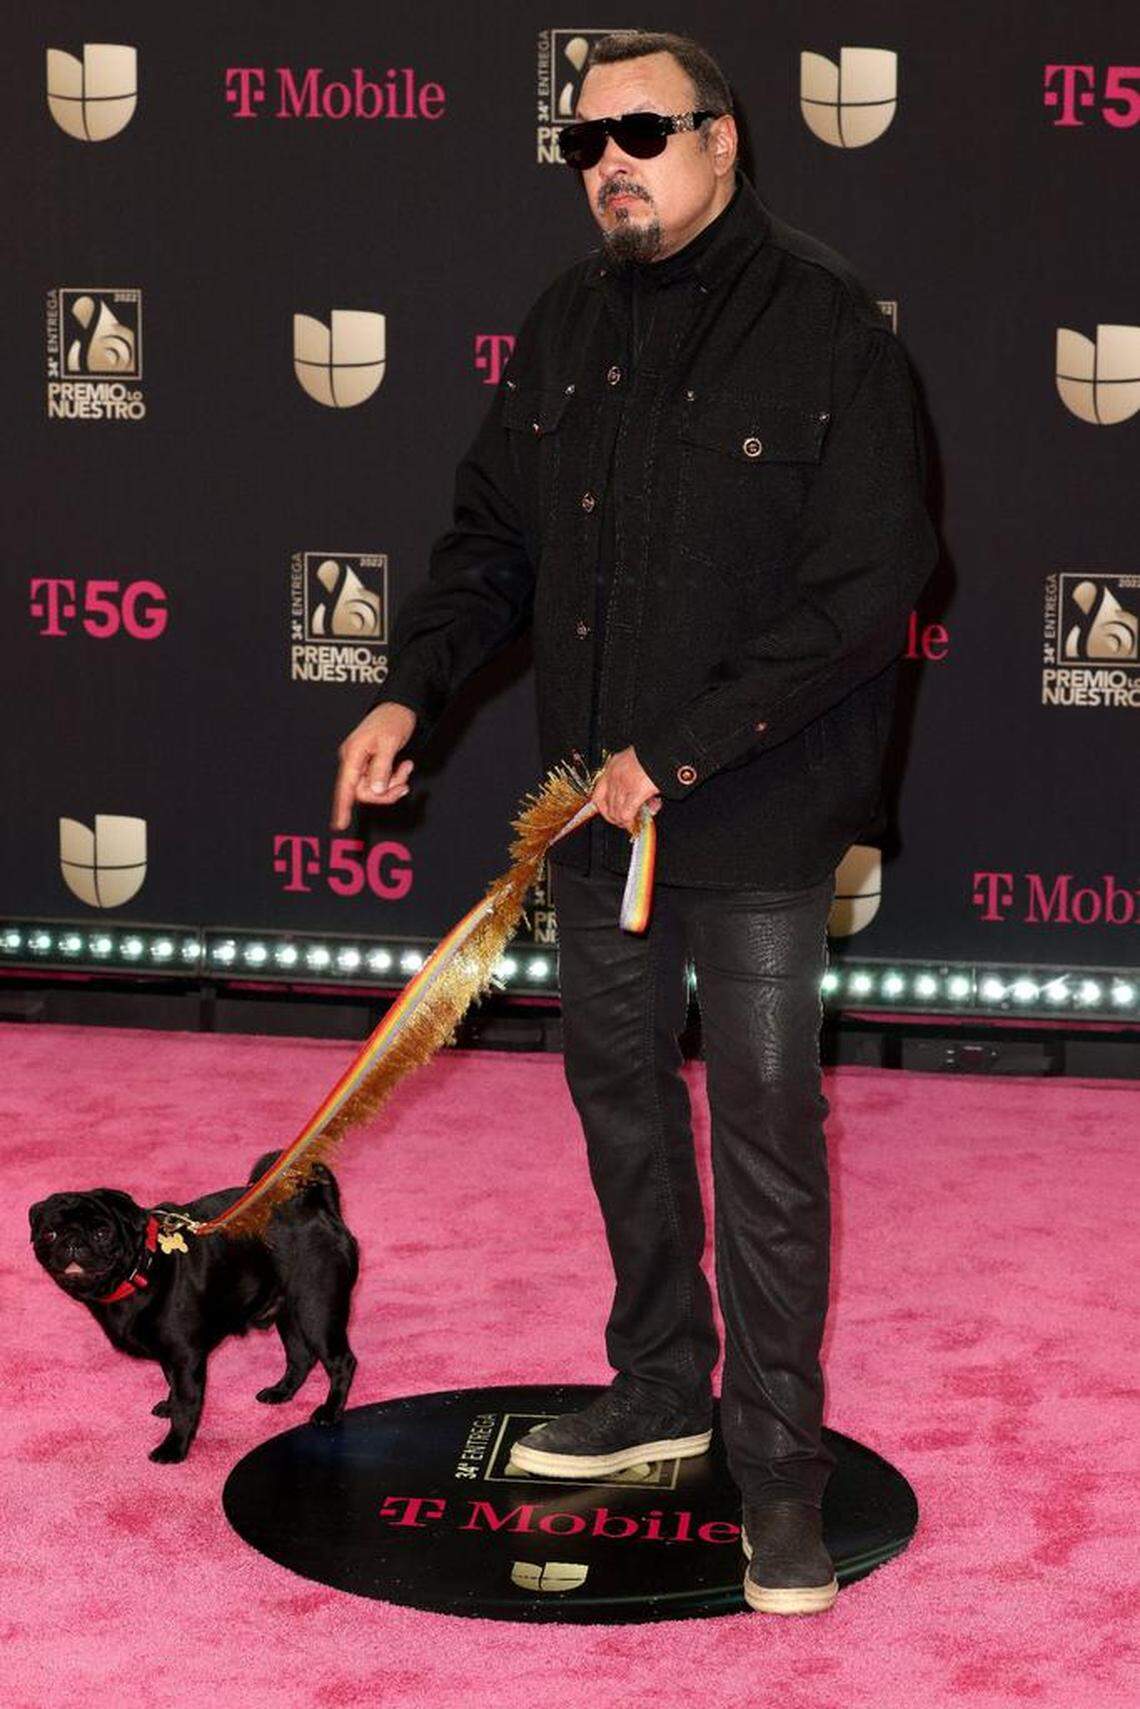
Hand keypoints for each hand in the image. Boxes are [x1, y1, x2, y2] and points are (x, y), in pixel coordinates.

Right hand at [331, 702, 417, 830]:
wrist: (400, 707)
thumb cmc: (392, 719)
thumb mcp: (390, 743)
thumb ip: (382, 768)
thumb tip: (376, 790)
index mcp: (353, 753)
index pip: (345, 786)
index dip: (342, 806)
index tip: (340, 825)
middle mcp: (353, 760)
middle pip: (364, 792)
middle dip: (387, 792)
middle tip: (404, 782)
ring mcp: (361, 763)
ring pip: (375, 788)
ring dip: (394, 783)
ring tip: (406, 768)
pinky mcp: (371, 765)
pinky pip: (381, 781)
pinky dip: (395, 778)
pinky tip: (405, 766)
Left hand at [591, 746, 661, 834]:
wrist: (666, 749)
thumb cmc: (655, 753)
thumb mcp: (636, 760)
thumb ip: (633, 777)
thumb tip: (641, 797)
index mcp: (613, 766)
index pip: (598, 793)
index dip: (603, 809)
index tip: (610, 814)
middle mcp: (614, 776)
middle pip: (606, 806)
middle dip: (616, 818)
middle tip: (626, 822)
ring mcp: (623, 785)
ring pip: (615, 812)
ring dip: (625, 821)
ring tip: (636, 821)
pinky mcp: (635, 793)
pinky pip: (627, 814)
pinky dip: (630, 822)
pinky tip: (636, 824)